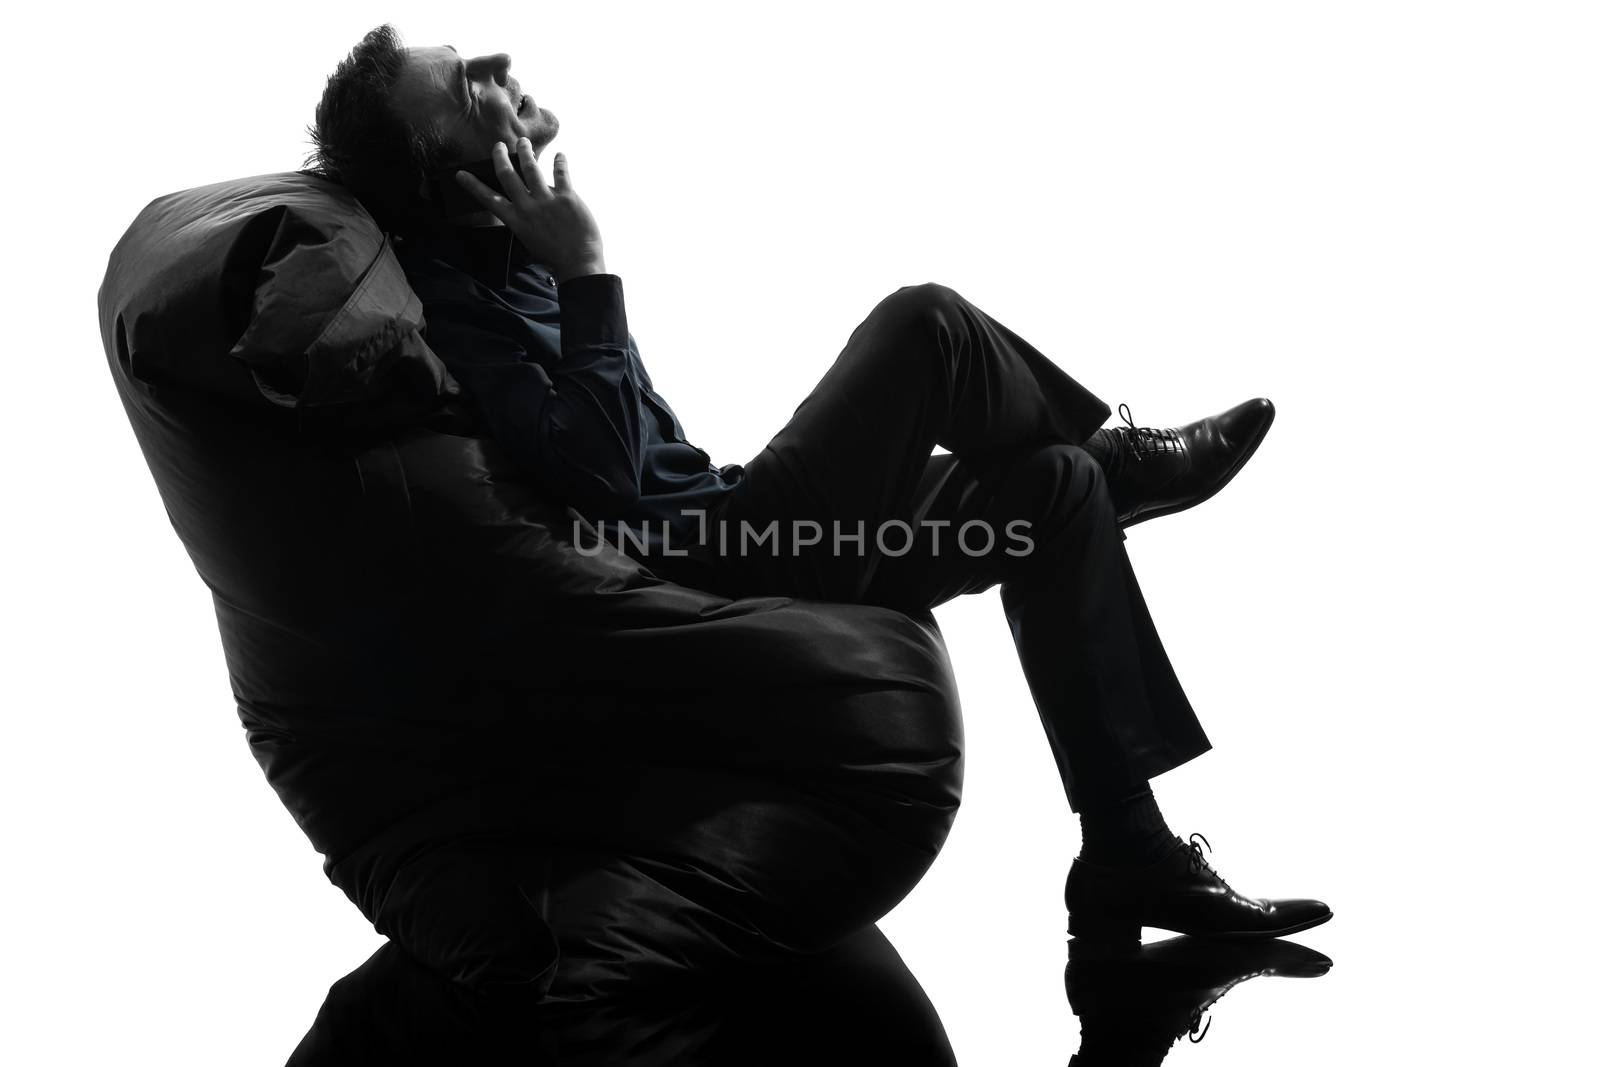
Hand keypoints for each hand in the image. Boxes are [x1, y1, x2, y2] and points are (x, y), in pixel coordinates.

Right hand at [454, 139, 605, 282]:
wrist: (577, 263)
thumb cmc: (553, 255)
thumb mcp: (528, 239)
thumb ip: (524, 218)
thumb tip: (527, 197)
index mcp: (515, 220)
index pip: (489, 199)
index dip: (473, 185)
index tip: (461, 174)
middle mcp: (527, 208)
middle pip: (507, 175)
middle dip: (500, 157)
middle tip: (499, 146)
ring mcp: (547, 201)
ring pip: (531, 168)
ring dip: (525, 152)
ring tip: (523, 142)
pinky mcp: (567, 197)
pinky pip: (561, 174)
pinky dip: (560, 162)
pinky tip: (561, 156)